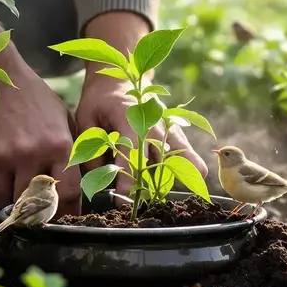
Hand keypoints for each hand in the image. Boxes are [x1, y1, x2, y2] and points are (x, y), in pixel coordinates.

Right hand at [0, 49, 80, 215]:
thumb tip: (77, 187)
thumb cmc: (31, 96)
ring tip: (12, 188)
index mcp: (58, 145)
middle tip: (33, 208)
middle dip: (35, 211)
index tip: (62, 217)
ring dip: (10, 202)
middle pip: (34, 206)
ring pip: (6, 203)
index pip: (67, 195)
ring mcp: (2, 158)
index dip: (66, 212)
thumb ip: (71, 151)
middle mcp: (31, 155)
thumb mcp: (61, 117)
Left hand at [75, 71, 207, 197]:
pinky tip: (199, 174)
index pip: (130, 150)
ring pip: (177, 150)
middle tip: (144, 204)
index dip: (127, 176)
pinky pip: (183, 147)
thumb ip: (91, 148)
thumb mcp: (86, 120)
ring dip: (179, 171)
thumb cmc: (100, 102)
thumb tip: (97, 178)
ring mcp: (165, 123)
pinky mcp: (172, 129)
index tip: (122, 198)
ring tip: (188, 189)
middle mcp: (151, 120)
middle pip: (158, 154)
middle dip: (152, 181)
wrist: (118, 82)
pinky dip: (191, 160)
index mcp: (127, 115)